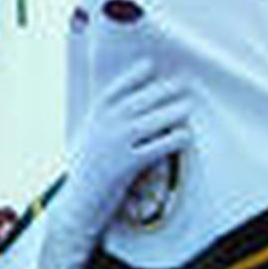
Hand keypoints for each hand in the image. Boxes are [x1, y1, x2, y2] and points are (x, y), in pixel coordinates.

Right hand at [63, 59, 191, 225]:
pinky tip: (186, 135)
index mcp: (94, 118)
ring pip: (150, 121)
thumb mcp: (90, 139)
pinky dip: (173, 139)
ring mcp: (115, 145)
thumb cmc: (88, 171)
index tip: (150, 65)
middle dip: (163, 90)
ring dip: (173, 111)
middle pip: (138, 101)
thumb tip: (134, 104)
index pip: (115, 89)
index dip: (133, 75)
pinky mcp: (127, 165)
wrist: (78, 203)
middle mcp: (103, 128)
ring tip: (189, 106)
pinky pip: (157, 148)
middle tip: (184, 83)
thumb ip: (106, 121)